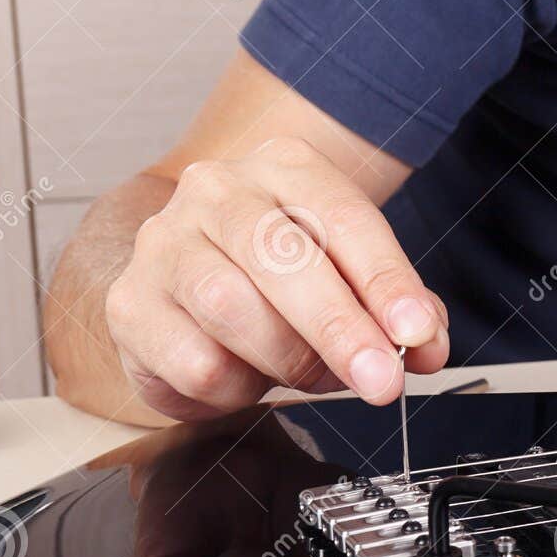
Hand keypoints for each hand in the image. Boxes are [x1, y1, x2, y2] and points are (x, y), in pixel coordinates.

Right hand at [106, 137, 448, 419]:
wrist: (197, 282)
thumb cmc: (286, 277)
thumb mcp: (355, 279)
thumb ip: (400, 310)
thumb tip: (427, 345)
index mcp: (286, 168)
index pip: (344, 218)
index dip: (386, 281)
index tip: (416, 331)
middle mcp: (217, 191)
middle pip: (281, 258)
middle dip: (339, 328)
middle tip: (380, 379)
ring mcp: (164, 243)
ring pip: (231, 308)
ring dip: (288, 360)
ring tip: (307, 372)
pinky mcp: (130, 304)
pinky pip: (195, 362)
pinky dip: (237, 388)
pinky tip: (245, 375)